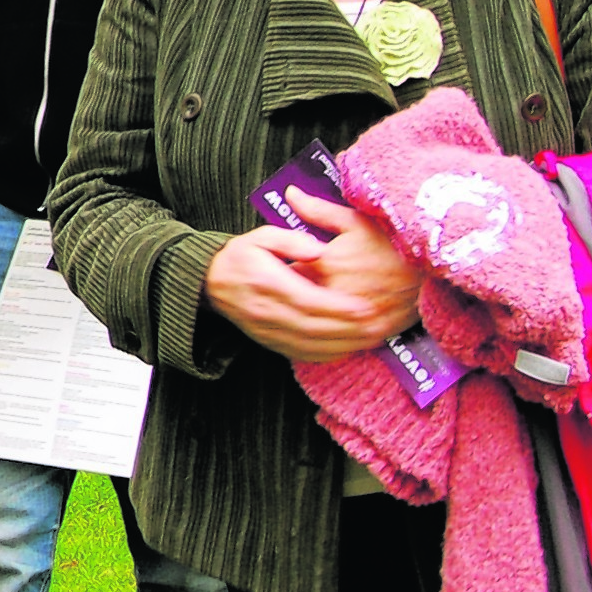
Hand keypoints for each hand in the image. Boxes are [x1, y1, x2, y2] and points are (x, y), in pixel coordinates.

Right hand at [203, 192, 422, 362]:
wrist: (210, 283)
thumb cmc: (240, 256)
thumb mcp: (260, 236)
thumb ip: (291, 240)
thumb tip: (319, 250)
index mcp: (266, 282)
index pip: (307, 300)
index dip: (339, 307)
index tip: (366, 307)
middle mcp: (266, 311)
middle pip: (314, 327)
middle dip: (350, 329)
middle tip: (380, 325)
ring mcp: (267, 331)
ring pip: (312, 345)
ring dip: (345, 344)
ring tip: (372, 337)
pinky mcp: (270, 343)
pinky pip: (303, 354)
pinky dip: (329, 354)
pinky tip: (349, 347)